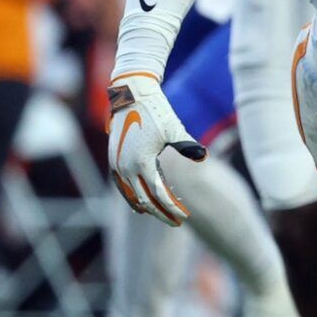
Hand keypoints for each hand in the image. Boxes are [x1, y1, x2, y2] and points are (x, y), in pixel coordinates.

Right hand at [106, 73, 204, 225]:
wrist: (131, 95)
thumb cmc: (156, 110)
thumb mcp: (174, 129)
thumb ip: (187, 145)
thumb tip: (203, 156)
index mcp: (141, 163)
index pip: (158, 194)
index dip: (172, 207)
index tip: (185, 216)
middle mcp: (125, 168)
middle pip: (143, 200)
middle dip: (160, 212)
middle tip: (176, 221)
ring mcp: (116, 164)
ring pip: (130, 196)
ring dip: (145, 206)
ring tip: (160, 213)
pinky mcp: (113, 159)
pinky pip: (121, 186)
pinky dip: (131, 196)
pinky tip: (140, 202)